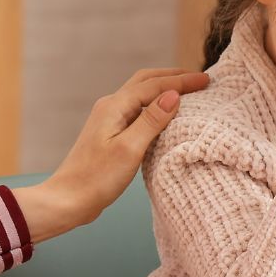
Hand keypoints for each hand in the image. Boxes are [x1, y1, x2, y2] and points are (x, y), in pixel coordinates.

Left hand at [12, 67, 209, 242]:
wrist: (69, 199)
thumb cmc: (97, 178)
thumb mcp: (129, 149)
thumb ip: (152, 120)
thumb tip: (173, 95)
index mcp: (114, 106)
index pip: (154, 85)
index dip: (181, 81)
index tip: (206, 80)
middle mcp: (110, 107)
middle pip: (145, 82)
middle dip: (173, 77)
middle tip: (199, 79)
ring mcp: (108, 120)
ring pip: (140, 95)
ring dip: (163, 89)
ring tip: (187, 90)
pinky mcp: (110, 134)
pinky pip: (136, 110)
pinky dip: (155, 105)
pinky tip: (165, 114)